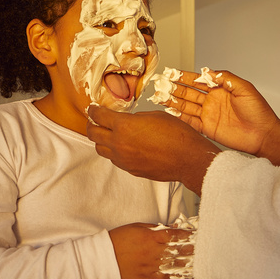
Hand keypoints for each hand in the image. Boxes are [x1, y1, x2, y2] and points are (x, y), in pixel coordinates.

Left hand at [87, 107, 219, 193]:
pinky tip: (122, 147)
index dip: (94, 110)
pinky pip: (115, 160)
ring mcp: (123, 159)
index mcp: (124, 125)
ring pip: (101, 149)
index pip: (98, 116)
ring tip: (107, 135)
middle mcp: (119, 143)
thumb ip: (135, 118)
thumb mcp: (154, 116)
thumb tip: (127, 120)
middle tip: (95, 121)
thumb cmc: (177, 135)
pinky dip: (114, 152)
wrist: (188, 159)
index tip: (93, 109)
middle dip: (92, 125)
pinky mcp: (130, 169)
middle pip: (93, 134)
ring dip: (101, 141)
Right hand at [109, 223, 193, 278]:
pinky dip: (175, 275)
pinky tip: (183, 274)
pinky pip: (165, 277)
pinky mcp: (147, 277)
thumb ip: (156, 228)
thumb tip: (172, 227)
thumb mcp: (137, 227)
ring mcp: (151, 266)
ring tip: (195, 261)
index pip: (175, 235)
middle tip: (199, 248)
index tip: (194, 234)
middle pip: (179, 251)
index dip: (187, 235)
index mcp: (151, 237)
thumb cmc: (119, 239)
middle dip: (191, 249)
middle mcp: (154, 252)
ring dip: (186, 263)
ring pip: (175, 265)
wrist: (104, 258)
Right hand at [158, 69, 279, 172]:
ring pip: (186, 106)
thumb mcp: (245, 89)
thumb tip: (208, 71)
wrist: (263, 135)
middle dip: (174, 88)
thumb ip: (226, 79)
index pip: (198, 80)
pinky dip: (179, 117)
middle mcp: (212, 101)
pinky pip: (190, 122)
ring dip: (173, 101)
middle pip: (188, 93)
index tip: (171, 73)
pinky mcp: (207, 129)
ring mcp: (208, 115)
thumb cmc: (259, 112)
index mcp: (220, 89)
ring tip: (159, 97)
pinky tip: (169, 112)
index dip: (184, 76)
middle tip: (160, 84)